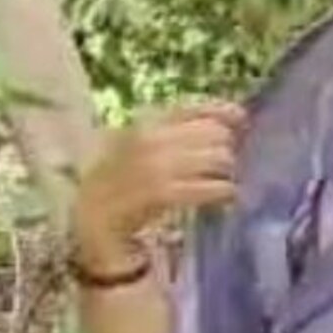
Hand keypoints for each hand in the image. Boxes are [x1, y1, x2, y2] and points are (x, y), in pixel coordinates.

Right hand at [70, 100, 246, 269]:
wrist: (91, 224)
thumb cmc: (120, 188)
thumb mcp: (143, 153)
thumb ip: (175, 138)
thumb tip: (224, 127)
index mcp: (142, 124)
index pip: (188, 108)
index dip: (219, 110)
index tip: (241, 118)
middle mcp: (147, 139)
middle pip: (207, 132)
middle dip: (225, 146)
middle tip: (231, 162)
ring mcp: (151, 167)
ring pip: (210, 157)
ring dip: (226, 169)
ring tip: (229, 180)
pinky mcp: (156, 194)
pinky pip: (200, 187)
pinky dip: (219, 190)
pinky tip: (228, 195)